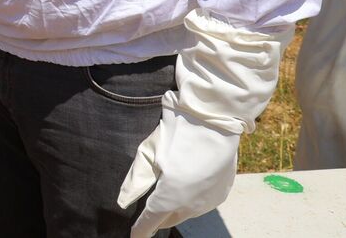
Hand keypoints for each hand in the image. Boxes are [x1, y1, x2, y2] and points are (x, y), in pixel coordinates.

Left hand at [118, 108, 239, 236]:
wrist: (215, 120)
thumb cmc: (177, 132)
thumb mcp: (148, 152)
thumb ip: (135, 181)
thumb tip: (123, 201)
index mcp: (170, 196)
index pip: (150, 221)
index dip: (140, 230)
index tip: (134, 235)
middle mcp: (191, 205)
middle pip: (169, 218)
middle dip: (157, 217)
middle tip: (147, 212)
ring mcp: (209, 201)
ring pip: (187, 212)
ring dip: (175, 207)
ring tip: (167, 195)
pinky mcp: (221, 193)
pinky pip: (202, 203)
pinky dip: (192, 198)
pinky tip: (188, 185)